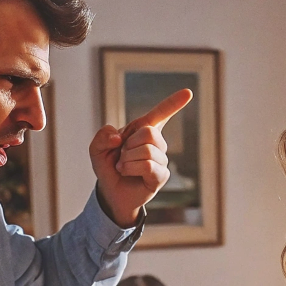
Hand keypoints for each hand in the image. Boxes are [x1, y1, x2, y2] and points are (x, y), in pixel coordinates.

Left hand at [89, 89, 193, 226]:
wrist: (110, 193)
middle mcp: (156, 143)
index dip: (174, 103)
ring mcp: (161, 160)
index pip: (161, 114)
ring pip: (147, 150)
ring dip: (127, 159)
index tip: (188, 92)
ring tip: (123, 167)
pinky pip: (148, 166)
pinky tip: (127, 173)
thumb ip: (102, 136)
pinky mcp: (161, 176)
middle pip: (148, 132)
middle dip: (129, 144)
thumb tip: (118, 137)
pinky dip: (131, 168)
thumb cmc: (108, 168)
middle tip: (121, 155)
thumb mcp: (97, 149)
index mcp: (143, 130)